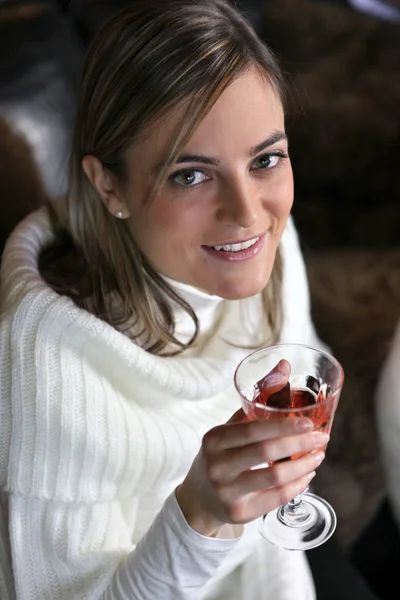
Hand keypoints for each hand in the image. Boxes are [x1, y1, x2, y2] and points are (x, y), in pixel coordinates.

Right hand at [176, 409, 327, 537]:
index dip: (283, 426)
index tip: (309, 422)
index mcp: (214, 439)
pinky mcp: (239, 513)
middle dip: (300, 444)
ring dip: (303, 466)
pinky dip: (298, 486)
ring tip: (318, 456)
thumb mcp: (229, 428)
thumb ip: (256, 399)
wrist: (199, 499)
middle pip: (266, 452)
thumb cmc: (220, 456)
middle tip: (322, 438)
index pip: (252, 430)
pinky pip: (277, 498)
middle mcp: (217, 466)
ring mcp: (227, 492)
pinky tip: (307, 476)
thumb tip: (284, 365)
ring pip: (275, 477)